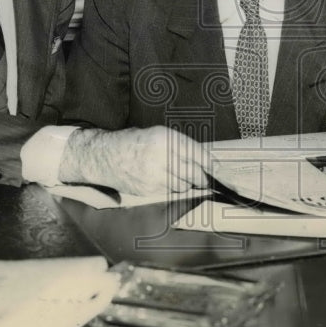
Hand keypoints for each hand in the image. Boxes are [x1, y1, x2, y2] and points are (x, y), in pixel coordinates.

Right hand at [59, 126, 210, 195]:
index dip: (211, 165)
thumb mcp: (158, 134)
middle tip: (205, 180)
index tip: (220, 172)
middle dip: (202, 179)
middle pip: (194, 174)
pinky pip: (169, 192)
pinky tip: (164, 181)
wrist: (104, 156)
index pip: (197, 154)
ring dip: (187, 184)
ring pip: (183, 185)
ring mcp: (153, 175)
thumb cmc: (134, 143)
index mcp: (165, 138)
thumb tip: (202, 159)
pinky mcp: (147, 189)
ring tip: (180, 178)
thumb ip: (178, 145)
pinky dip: (171, 189)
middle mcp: (161, 156)